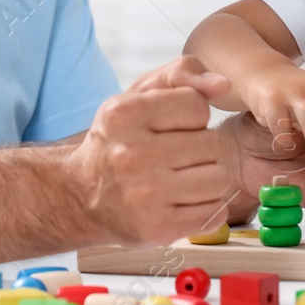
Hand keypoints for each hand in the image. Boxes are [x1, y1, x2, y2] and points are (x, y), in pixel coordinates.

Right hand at [66, 57, 236, 246]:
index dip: (192, 116)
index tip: (172, 126)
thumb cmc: (118, 140)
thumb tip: (223, 85)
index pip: (197, 106)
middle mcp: (131, 155)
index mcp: (124, 114)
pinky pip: (215, 213)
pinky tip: (184, 200)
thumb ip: (181, 74)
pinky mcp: (158, 230)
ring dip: (209, 177)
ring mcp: (145, 196)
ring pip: (219, 179)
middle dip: (202, 148)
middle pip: (213, 144)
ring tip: (184, 177)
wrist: (81, 195)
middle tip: (177, 155)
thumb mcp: (137, 95)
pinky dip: (207, 206)